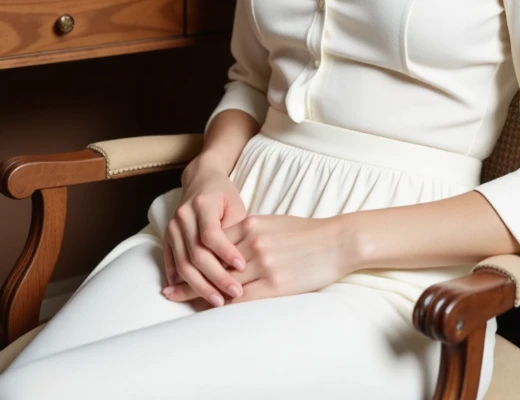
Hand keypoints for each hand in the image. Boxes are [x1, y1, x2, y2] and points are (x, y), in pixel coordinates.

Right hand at [162, 155, 248, 307]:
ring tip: (218, 300)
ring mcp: (172, 227)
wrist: (201, 180)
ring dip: (200, 286)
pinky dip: (181, 282)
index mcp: (202, 204)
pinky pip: (172, 264)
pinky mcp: (167, 238)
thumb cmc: (224, 196)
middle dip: (216, 277)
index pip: (211, 234)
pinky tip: (192, 296)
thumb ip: (236, 232)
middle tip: (235, 292)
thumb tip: (239, 265)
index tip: (242, 267)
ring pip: (183, 264)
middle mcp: (183, 216)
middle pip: (196, 253)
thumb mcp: (236, 206)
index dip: (226, 253)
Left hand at [163, 214, 351, 305]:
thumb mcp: (273, 223)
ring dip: (202, 293)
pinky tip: (213, 310)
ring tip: (182, 301)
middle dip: (190, 277)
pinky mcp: (276, 284)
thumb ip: (249, 232)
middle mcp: (254, 243)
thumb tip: (229, 244)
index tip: (178, 268)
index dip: (194, 257)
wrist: (337, 241)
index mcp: (252, 225)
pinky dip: (224, 304)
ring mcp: (264, 264)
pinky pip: (242, 297)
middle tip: (170, 290)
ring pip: (224, 282)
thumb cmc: (306, 232)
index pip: (214, 243)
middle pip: (213, 263)